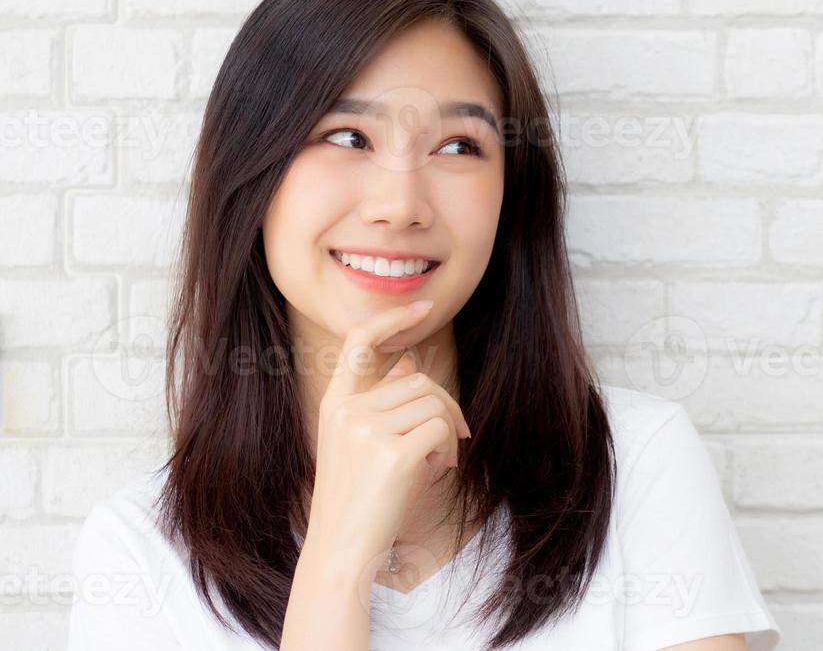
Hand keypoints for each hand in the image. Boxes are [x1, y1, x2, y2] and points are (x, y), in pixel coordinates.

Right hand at [301, 300, 470, 578]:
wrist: (341, 551)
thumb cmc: (358, 499)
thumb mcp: (363, 444)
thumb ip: (383, 401)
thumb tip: (407, 361)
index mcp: (335, 404)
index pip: (360, 342)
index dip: (392, 320)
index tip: (422, 308)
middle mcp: (346, 410)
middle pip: (419, 381)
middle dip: (444, 407)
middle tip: (449, 440)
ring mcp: (366, 429)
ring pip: (434, 403)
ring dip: (447, 431)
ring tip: (434, 461)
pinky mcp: (391, 453)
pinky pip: (441, 428)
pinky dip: (448, 448)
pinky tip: (433, 470)